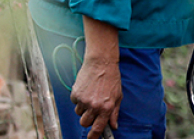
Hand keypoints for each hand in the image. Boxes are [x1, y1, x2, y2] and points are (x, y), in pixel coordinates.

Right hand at [73, 17, 121, 138]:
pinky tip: (86, 89)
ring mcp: (83, 100)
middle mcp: (94, 106)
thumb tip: (114, 126)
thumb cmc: (112, 78)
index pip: (98, 128)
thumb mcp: (118, 96)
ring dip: (83, 108)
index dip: (93, 136)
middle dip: (87, 120)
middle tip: (92, 110)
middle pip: (85, 123)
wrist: (101, 62)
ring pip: (79, 113)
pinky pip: (74, 103)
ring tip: (91, 95)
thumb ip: (115, 112)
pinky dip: (79, 99)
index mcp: (106, 108)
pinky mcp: (75, 94)